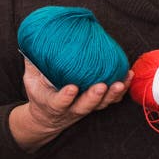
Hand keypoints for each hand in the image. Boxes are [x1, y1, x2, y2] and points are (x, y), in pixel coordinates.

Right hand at [10, 60, 132, 150]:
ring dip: (111, 95)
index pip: (59, 103)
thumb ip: (32, 64)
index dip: (66, 97)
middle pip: (84, 106)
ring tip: (120, 83)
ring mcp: (86, 108)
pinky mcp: (97, 105)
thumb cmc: (40, 94)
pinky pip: (111, 100)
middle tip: (101, 86)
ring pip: (101, 105)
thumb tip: (30, 41)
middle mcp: (71, 109)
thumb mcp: (30, 81)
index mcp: (53, 103)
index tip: (71, 88)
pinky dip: (121, 91)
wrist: (48, 117)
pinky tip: (128, 76)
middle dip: (94, 97)